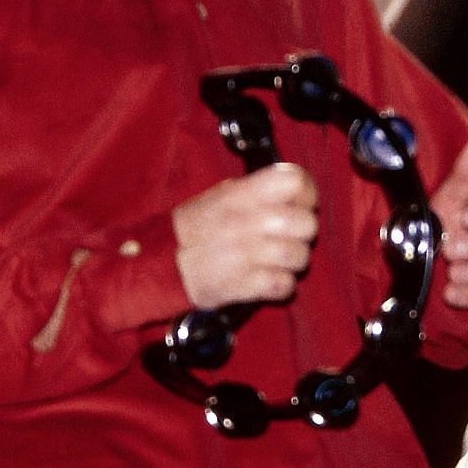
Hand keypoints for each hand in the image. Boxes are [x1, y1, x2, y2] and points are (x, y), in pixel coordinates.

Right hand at [171, 163, 317, 309]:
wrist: (161, 264)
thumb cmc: (193, 229)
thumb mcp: (220, 195)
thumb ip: (255, 190)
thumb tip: (289, 188)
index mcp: (242, 195)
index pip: (294, 182)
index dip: (306, 192)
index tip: (303, 201)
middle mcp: (247, 222)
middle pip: (306, 222)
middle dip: (303, 231)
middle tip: (290, 235)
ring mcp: (247, 255)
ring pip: (300, 256)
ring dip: (294, 260)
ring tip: (278, 259)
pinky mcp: (245, 285)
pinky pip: (285, 285)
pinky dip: (282, 285)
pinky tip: (269, 279)